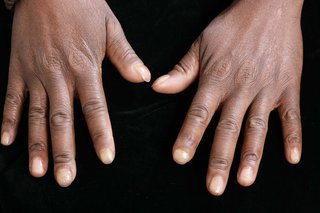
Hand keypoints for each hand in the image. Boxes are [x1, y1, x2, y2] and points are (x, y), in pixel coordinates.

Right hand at [1, 0, 150, 186]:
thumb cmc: (82, 6)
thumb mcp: (110, 28)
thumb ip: (125, 56)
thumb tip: (144, 78)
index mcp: (85, 67)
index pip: (95, 108)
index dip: (101, 134)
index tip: (106, 158)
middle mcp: (59, 76)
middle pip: (62, 120)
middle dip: (65, 151)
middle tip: (66, 179)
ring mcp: (35, 74)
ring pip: (35, 115)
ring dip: (36, 144)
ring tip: (39, 170)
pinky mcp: (17, 68)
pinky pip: (11, 98)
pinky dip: (8, 120)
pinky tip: (5, 141)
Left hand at [152, 0, 302, 195]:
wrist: (268, 6)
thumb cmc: (230, 27)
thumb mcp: (200, 45)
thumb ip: (181, 71)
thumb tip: (156, 87)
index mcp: (216, 80)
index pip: (198, 114)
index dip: (188, 137)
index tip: (180, 158)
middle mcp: (240, 89)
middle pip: (227, 129)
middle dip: (220, 159)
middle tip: (214, 187)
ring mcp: (266, 89)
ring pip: (258, 128)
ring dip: (252, 155)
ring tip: (245, 180)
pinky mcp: (288, 87)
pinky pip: (292, 115)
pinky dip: (293, 136)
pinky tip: (292, 158)